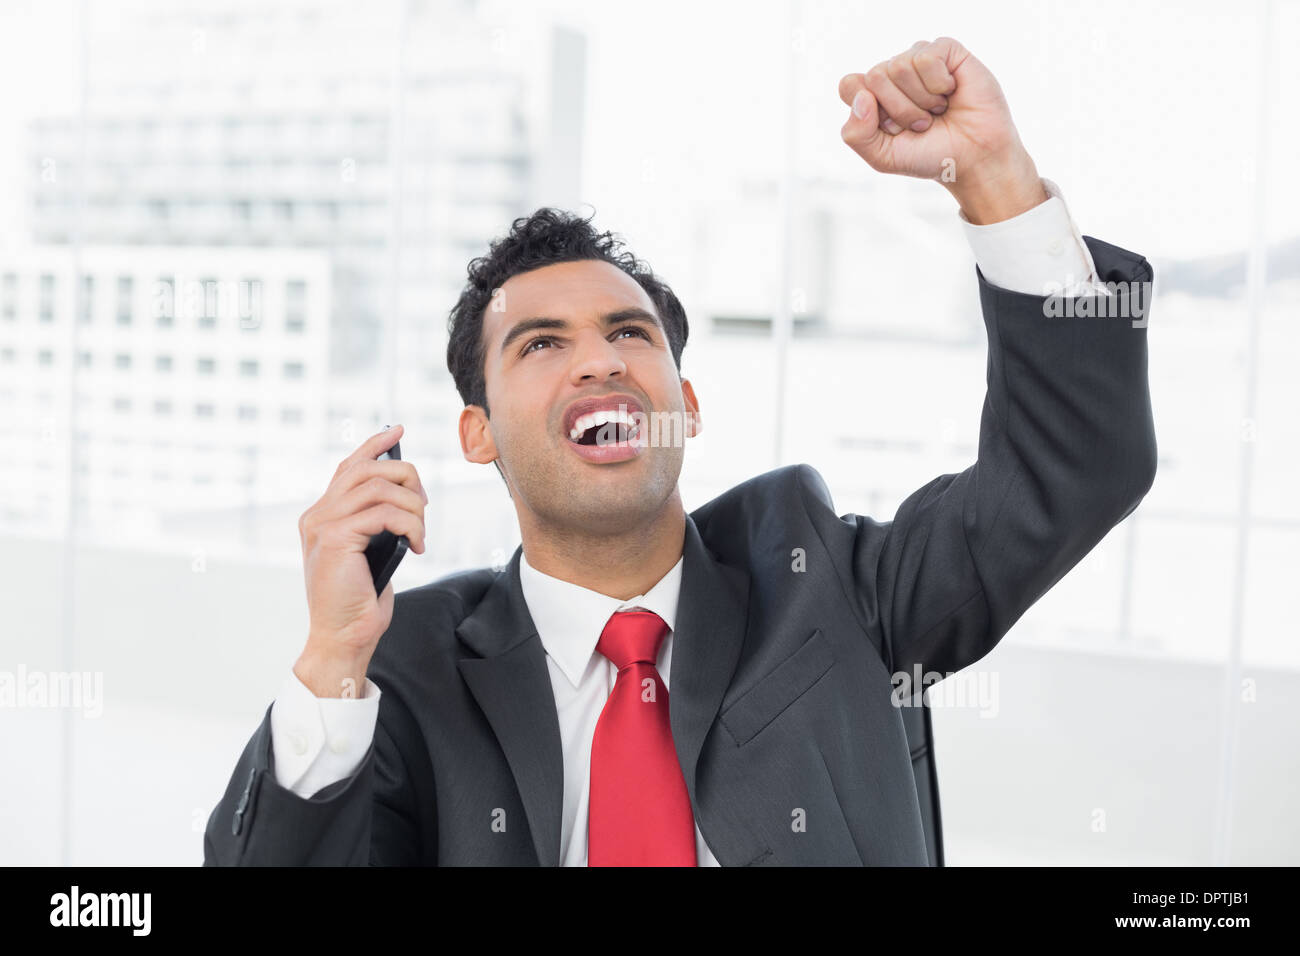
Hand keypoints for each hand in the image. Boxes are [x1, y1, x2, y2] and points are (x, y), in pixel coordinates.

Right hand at [294, 424, 427, 695]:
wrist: (343, 636)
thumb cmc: (359, 600)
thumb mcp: (369, 551)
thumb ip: (374, 522)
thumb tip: (405, 494)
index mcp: (321, 515)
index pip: (348, 466)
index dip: (374, 445)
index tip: (398, 431)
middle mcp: (316, 515)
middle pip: (369, 469)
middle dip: (407, 479)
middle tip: (424, 506)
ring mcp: (322, 524)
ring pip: (380, 487)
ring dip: (413, 508)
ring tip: (420, 533)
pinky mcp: (336, 538)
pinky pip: (385, 513)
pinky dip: (410, 525)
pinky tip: (415, 546)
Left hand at [838, 37, 1047, 223]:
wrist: (973, 158)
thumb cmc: (928, 155)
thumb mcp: (882, 157)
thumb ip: (856, 134)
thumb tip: (863, 96)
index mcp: (874, 95)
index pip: (849, 85)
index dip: (868, 110)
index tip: (892, 130)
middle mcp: (894, 73)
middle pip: (874, 76)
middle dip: (899, 110)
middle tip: (921, 123)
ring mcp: (918, 59)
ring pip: (899, 66)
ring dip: (921, 101)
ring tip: (937, 110)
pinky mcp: (946, 50)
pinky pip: (925, 58)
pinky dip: (938, 85)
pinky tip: (951, 92)